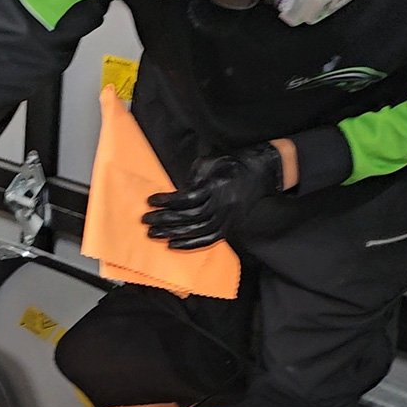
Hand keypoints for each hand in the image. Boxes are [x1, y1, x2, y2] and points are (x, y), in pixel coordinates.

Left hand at [143, 142, 284, 248]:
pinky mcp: (228, 228)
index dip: (168, 201)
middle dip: (164, 219)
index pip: (188, 198)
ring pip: (196, 231)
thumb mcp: (211, 161)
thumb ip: (193, 176)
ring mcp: (226, 219)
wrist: (260, 174)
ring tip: (153, 234)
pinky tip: (172, 245)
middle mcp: (223, 205)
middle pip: (190, 217)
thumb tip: (176, 193)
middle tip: (146, 220)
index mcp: (217, 186)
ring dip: (172, 234)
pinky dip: (189, 245)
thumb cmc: (231, 165)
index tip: (151, 200)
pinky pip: (208, 240)